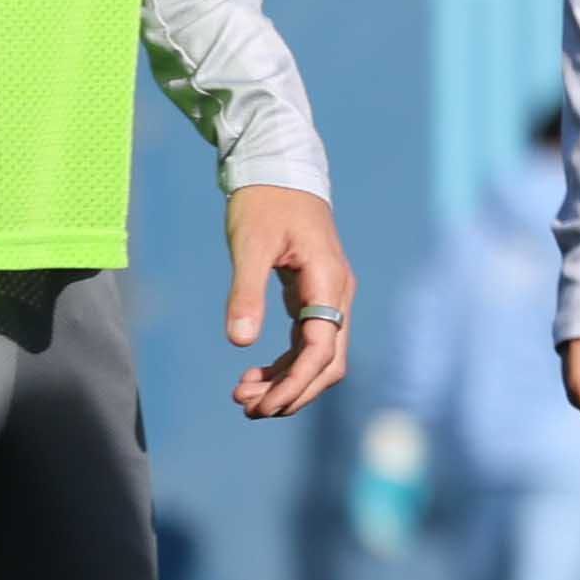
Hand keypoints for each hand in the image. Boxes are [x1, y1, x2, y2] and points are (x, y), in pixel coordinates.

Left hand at [224, 187, 357, 418]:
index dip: (295, 382)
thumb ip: (245, 293)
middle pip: (328, 363)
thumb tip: (241, 343)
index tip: (263, 404)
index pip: (322, 348)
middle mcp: (338, 295)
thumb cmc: (264, 203)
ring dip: (287, 383)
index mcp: (329, 282)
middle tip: (248, 409)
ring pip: (320, 359)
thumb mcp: (249, 244)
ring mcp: (330, 298)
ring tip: (243, 396)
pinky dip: (284, 366)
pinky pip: (308, 344)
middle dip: (292, 392)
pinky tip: (254, 374)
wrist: (280, 171)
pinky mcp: (315, 298)